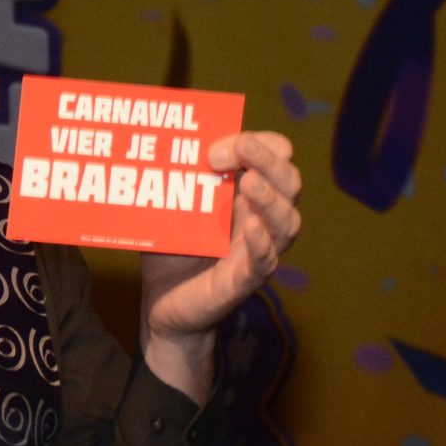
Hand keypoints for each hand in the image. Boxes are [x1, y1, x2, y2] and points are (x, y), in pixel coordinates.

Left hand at [138, 131, 304, 400]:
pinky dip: (261, 244)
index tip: (219, 143)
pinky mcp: (242, 282)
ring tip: (250, 183)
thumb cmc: (170, 250)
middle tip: (242, 149)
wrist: (160, 304)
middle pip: (289, 184)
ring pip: (287, 223)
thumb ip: (172, 177)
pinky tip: (251, 228)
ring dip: (271, 200)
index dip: (259, 143)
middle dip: (269, 161)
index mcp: (246, 194)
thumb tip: (155, 141)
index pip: (276, 157)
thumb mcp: (170, 206)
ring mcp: (255, 250)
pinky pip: (264, 263)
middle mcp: (260, 219)